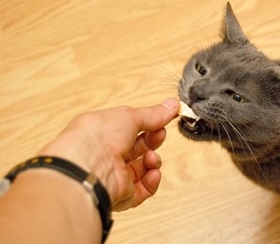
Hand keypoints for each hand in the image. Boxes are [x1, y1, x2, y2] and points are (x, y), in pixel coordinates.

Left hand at [38, 99, 178, 210]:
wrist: (87, 169)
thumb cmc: (96, 137)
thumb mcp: (129, 116)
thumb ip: (153, 114)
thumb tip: (172, 105)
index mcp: (102, 132)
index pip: (129, 129)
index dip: (147, 124)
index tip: (162, 120)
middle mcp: (106, 154)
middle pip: (137, 148)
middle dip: (152, 141)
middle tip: (159, 135)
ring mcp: (113, 175)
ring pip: (142, 169)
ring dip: (153, 161)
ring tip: (152, 157)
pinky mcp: (121, 194)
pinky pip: (142, 190)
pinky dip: (151, 181)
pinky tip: (153, 173)